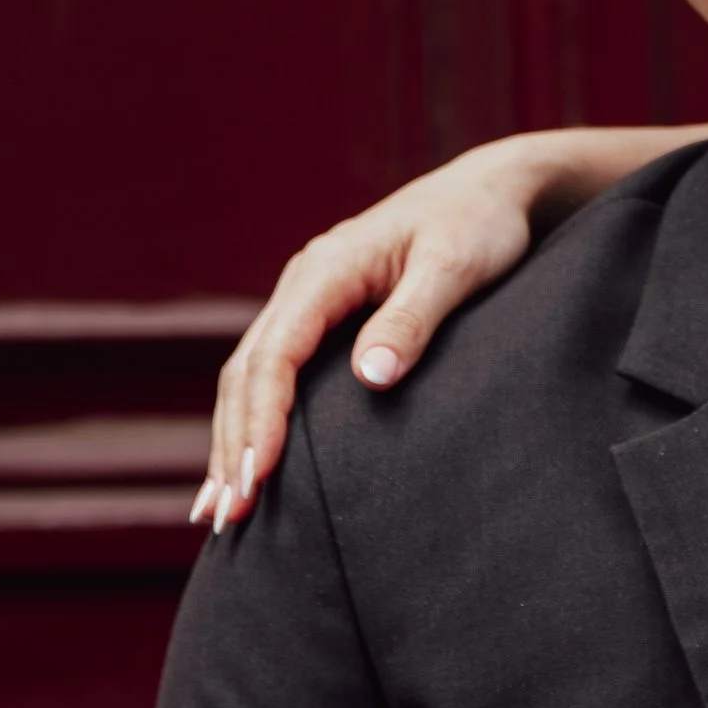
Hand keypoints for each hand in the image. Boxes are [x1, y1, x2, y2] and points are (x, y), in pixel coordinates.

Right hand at [194, 149, 543, 530]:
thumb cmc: (480, 226)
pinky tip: (245, 467)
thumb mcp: (456, 267)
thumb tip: (372, 378)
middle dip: (233, 444)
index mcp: (329, 267)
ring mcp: (307, 299)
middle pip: (247, 370)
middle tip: (227, 516)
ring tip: (217, 510)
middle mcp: (305, 282)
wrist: (489, 191)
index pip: (277, 352)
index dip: (262, 417)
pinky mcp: (320, 318)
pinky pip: (270, 373)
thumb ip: (413, 320)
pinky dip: (251, 421)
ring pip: (248, 375)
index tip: (258, 476)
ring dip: (231, 440)